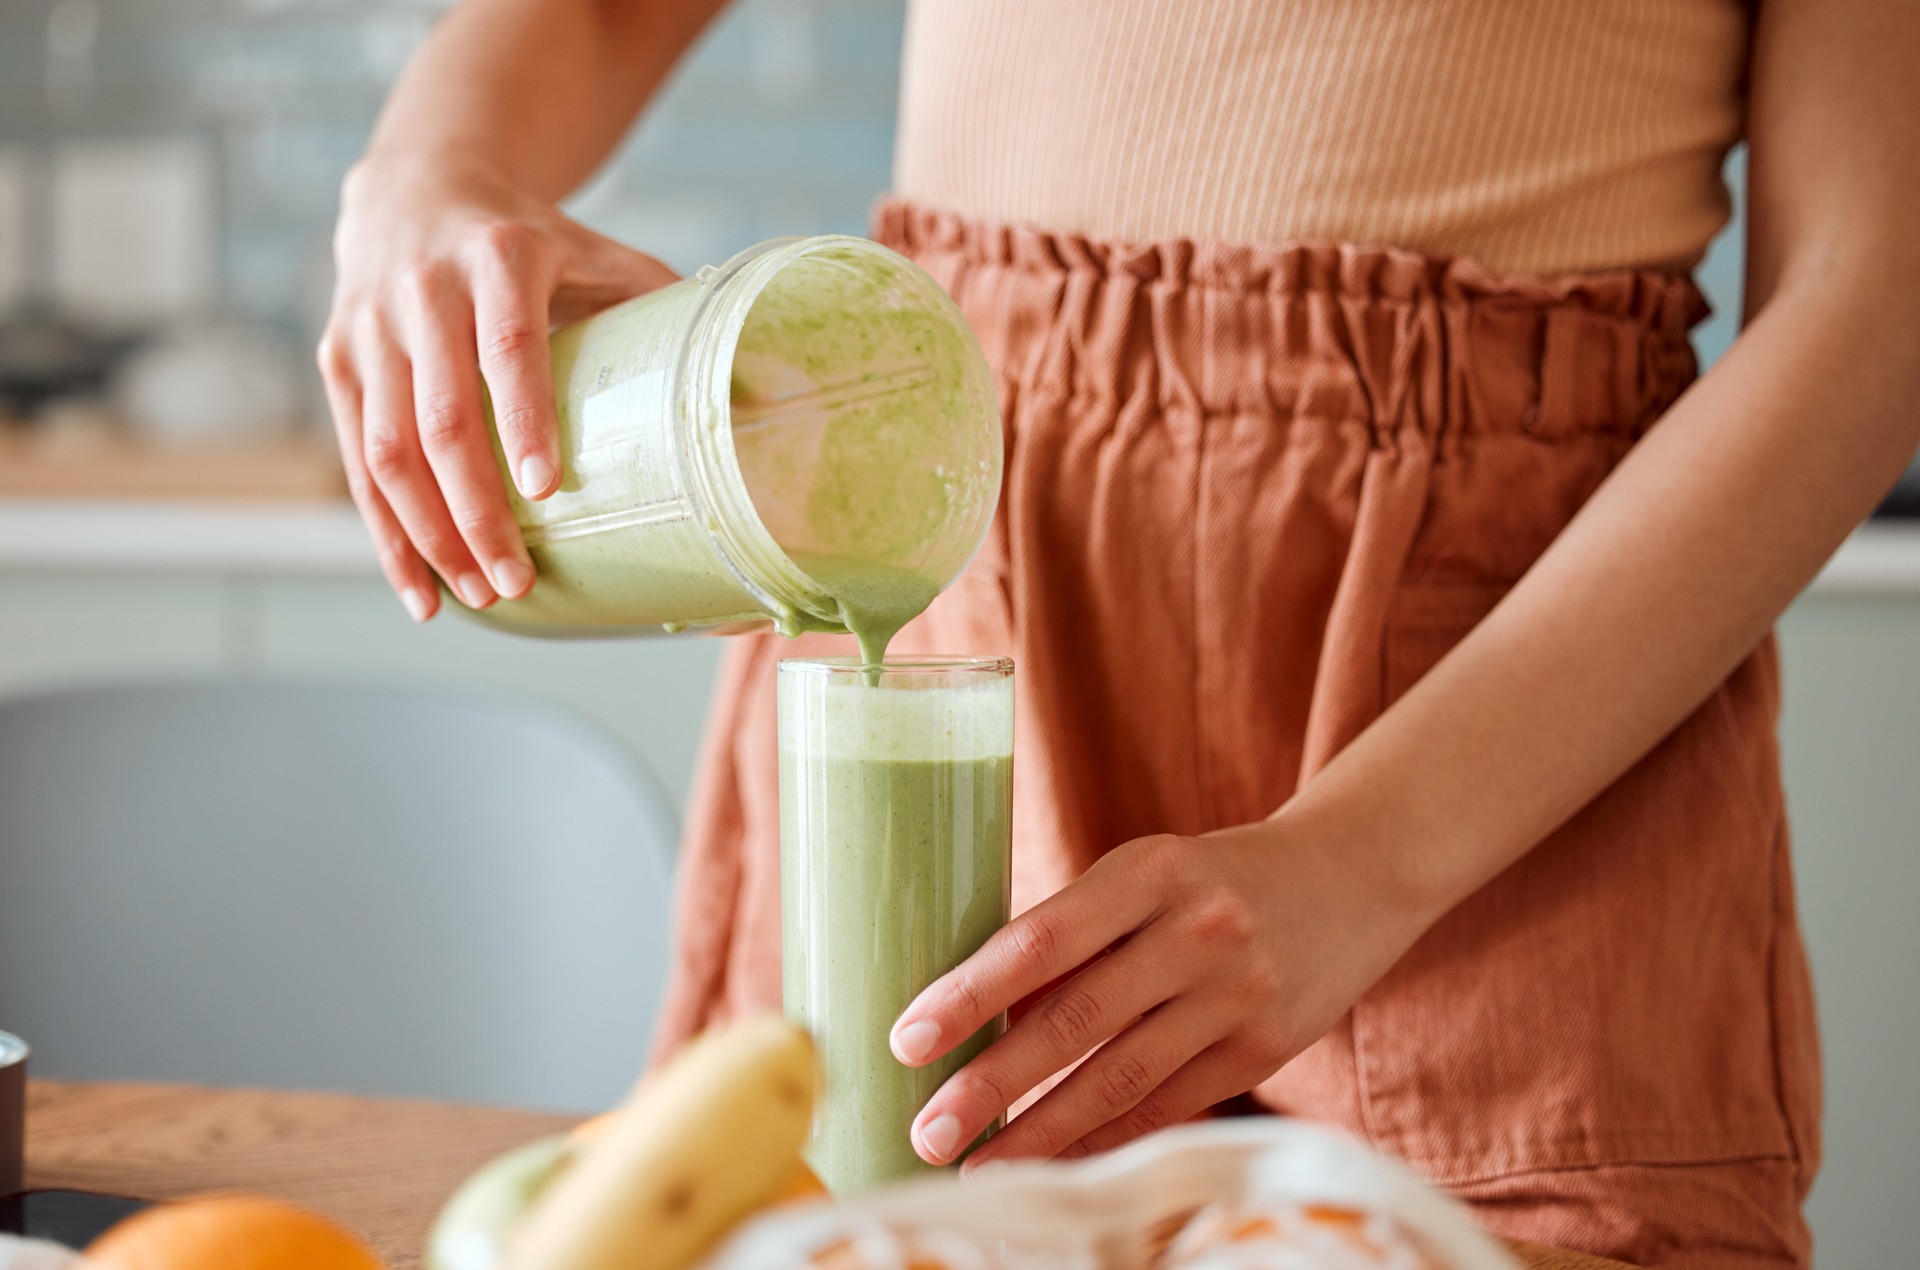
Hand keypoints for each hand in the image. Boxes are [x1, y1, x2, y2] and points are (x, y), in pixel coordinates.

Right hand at [318, 156, 677, 620]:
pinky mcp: (336, 359)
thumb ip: (658, 303)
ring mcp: (369, 326)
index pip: (508, 349)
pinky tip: (419, 588)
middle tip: (514, 581)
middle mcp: (424, 289)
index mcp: (500, 257)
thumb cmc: (532, 240)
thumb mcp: (598, 250)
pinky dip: (385, 532)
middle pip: (441, 419)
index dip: (524, 420)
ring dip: (430, 536)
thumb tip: (747, 381)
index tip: (545, 492)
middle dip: (476, 512)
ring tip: (478, 597)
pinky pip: (356, 460)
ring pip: (387, 449)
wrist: (415, 188)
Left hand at [889, 818, 1436, 1167]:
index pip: (1041, 940)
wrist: (1353, 874)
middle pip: (1074, 1021)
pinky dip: (1106, 1141)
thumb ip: (1076, 933)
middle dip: (992, 1085)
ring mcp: (1237, 994)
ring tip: (978, 1165)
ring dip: (1041, 1133)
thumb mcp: (1146, 874)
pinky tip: (1055, 1165)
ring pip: (1120, 1080)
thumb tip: (981, 1016)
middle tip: (927, 1129)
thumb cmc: (1213, 877)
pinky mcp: (1265, 1048)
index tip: (908, 1040)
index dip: (969, 995)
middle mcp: (1196, 931)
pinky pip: (1169, 1106)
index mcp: (1149, 870)